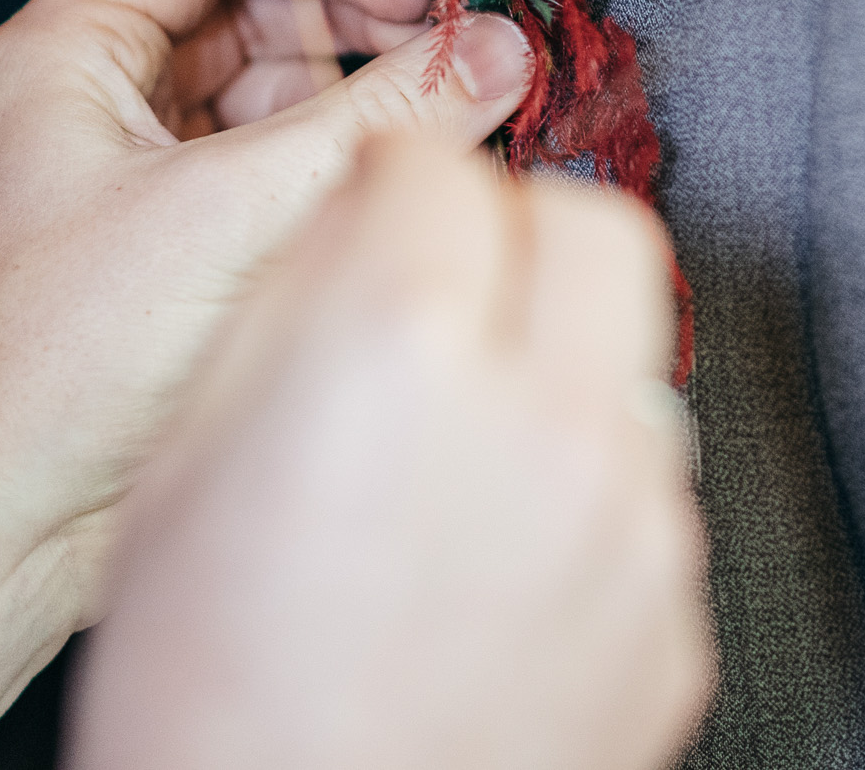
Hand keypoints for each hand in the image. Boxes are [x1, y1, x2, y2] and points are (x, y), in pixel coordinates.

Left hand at [0, 0, 532, 740]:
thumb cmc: (48, 363)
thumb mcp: (232, 214)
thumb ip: (378, 122)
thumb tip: (500, 50)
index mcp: (75, 49)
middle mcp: (110, 99)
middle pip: (261, 4)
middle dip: (367, 13)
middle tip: (470, 36)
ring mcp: (153, 178)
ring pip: (286, 94)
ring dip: (373, 95)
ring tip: (471, 103)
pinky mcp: (192, 255)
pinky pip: (289, 176)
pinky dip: (357, 169)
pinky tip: (430, 179)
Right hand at [68, 139, 715, 769]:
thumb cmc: (207, 695)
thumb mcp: (189, 460)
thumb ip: (298, 305)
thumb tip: (367, 218)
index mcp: (396, 350)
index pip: (443, 169)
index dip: (395, 186)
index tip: (381, 216)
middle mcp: (547, 415)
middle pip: (593, 224)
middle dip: (519, 236)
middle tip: (452, 294)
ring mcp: (632, 520)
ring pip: (630, 362)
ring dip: (560, 368)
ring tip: (462, 455)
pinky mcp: (675, 614)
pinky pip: (647, 493)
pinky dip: (583, 492)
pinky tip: (497, 560)